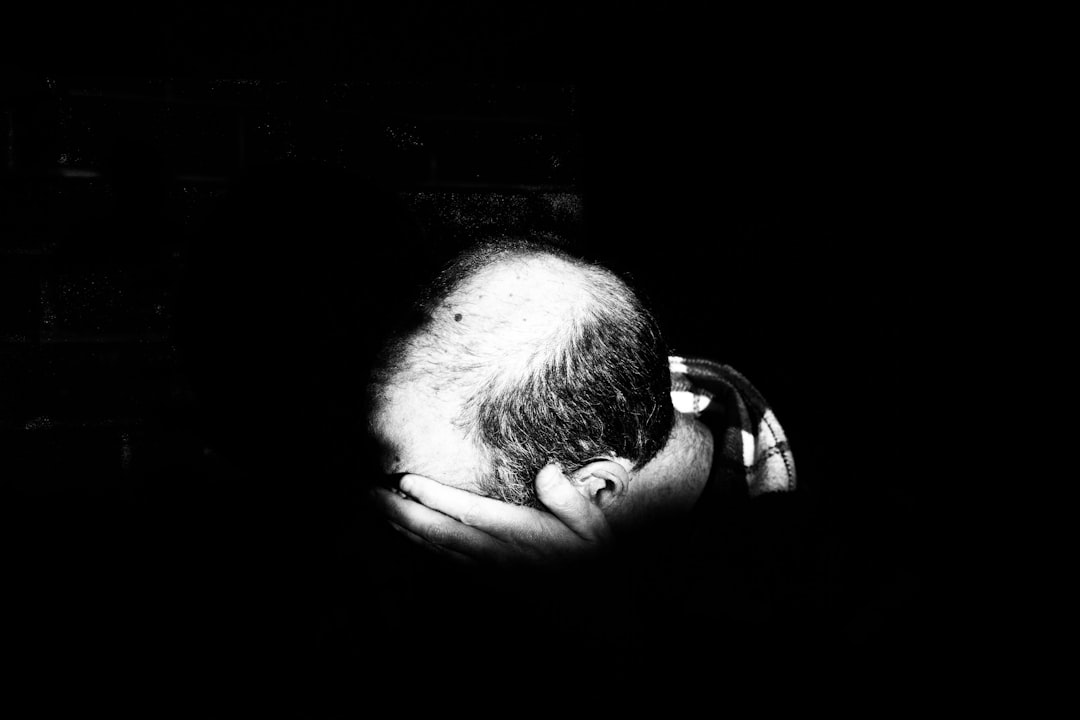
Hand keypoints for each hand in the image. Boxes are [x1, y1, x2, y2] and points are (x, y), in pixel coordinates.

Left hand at [369, 464, 612, 566]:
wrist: (596, 617)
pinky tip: (405, 530)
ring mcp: (488, 571)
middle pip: (439, 534)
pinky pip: (444, 560)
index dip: (434, 496)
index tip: (404, 480)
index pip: (468, 513)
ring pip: (436, 549)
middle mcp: (498, 556)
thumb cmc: (596, 563)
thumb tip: (547, 471)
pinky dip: (420, 544)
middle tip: (369, 491)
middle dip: (401, 513)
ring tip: (376, 504)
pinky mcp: (486, 580)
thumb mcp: (595, 528)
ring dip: (403, 528)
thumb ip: (569, 500)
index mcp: (521, 537)